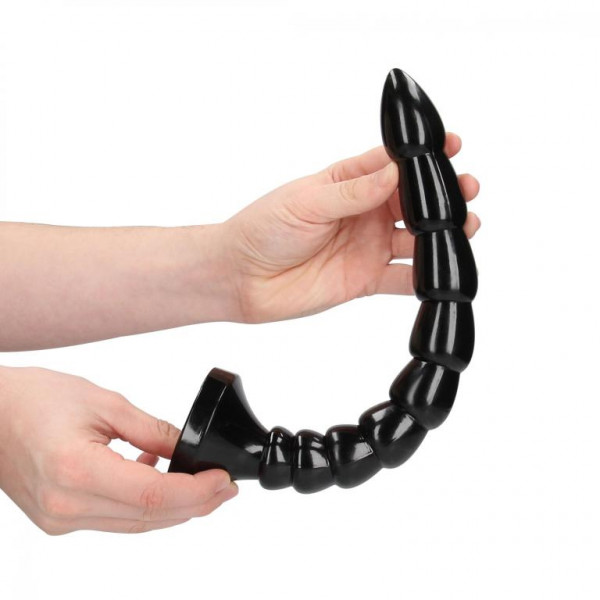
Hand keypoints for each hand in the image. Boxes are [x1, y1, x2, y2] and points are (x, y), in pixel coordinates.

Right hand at [0, 366, 236, 534]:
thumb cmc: (35, 398)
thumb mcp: (104, 403)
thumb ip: (152, 431)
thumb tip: (188, 449)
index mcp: (76, 471)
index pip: (153, 495)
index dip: (196, 492)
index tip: (224, 481)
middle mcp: (66, 506)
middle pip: (149, 516)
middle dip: (196, 503)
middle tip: (225, 488)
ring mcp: (60, 519)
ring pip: (136, 523)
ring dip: (175, 508)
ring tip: (204, 487)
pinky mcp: (59, 520)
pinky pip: (115, 519)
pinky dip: (145, 505)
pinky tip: (159, 479)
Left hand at [223, 134, 479, 322]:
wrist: (241, 277)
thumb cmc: (263, 228)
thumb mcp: (306, 202)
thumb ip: (352, 192)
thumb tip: (394, 172)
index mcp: (349, 183)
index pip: (394, 164)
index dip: (424, 157)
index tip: (451, 146)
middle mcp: (364, 213)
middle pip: (415, 202)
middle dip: (443, 196)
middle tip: (465, 190)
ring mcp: (368, 247)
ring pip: (417, 240)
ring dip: (443, 235)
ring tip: (463, 228)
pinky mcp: (365, 280)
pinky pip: (401, 279)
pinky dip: (423, 277)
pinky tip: (440, 272)